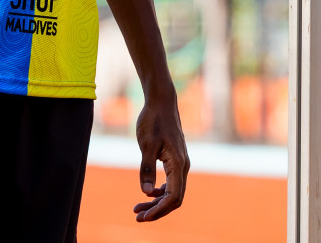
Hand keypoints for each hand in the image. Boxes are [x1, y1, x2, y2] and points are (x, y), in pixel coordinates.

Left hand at [133, 92, 188, 220]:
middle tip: (137, 216)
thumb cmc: (153, 121)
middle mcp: (183, 166)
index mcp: (178, 164)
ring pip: (172, 191)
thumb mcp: (146, 144)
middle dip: (157, 210)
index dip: (159, 210)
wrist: (161, 102)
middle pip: (174, 198)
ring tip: (138, 208)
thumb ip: (146, 169)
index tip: (143, 216)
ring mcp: (180, 164)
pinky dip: (160, 191)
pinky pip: (171, 182)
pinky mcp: (175, 160)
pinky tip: (148, 193)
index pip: (173, 197)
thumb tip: (145, 193)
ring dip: (157, 202)